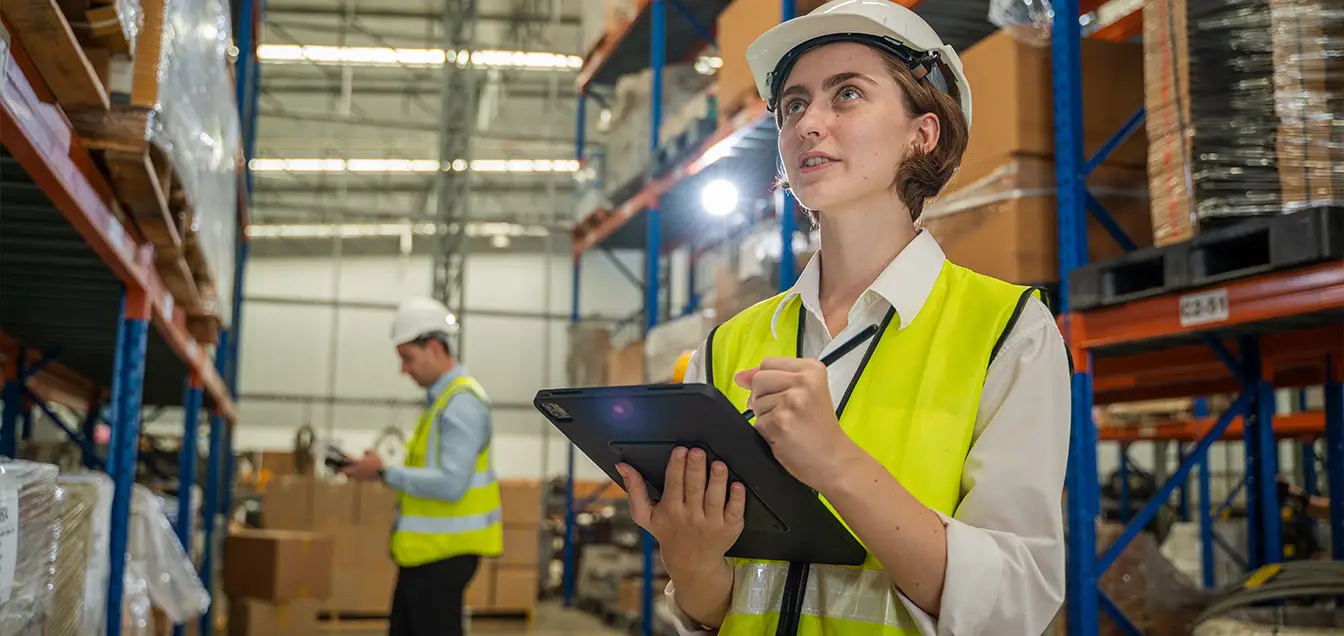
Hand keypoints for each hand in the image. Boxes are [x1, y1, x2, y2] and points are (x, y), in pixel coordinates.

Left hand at [340, 450, 384, 481]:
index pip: (345, 461)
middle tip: (335, 468)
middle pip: (342, 471)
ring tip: (344, 471)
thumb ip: (367, 451)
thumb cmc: (378, 463)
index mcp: (357, 462)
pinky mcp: (361, 480)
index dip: (339, 459)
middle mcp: (356, 470)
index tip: (336, 458)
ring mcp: (358, 476)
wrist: (384, 474)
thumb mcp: (374, 453)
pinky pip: (353, 479)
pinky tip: (354, 474)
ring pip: (347, 476)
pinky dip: (352, 476)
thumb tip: (364, 451)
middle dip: (338, 469)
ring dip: (345, 473)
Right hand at [617, 447, 745, 576]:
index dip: (677, 466)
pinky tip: (737, 486)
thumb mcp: (645, 515)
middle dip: (696, 468)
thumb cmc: (668, 532)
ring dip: (717, 480)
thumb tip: (622, 466)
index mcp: (671, 510)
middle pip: (694, 488)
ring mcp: (712, 522)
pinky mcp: (730, 527)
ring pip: (715, 498)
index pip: (673, 484)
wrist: (691, 563)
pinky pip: (734, 511)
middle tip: (698, 451)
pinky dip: (737, 499)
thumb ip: (634, 489)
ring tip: (718, 464)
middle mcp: (691, 516)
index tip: (680, 450)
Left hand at [734, 357, 861, 491]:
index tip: (778, 395)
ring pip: (755, 402)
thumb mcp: (805, 393)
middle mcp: (803, 382)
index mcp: (812, 369)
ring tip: (788, 425)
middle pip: (758, 380)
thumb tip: (739, 376)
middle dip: (763, 398)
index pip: (768, 363)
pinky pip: (757, 423)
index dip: (765, 381)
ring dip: (766, 416)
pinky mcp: (781, 422)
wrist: (833, 459)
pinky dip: (767, 432)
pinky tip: (785, 436)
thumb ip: (772, 379)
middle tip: (786, 412)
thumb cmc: (819, 428)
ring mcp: (792, 402)